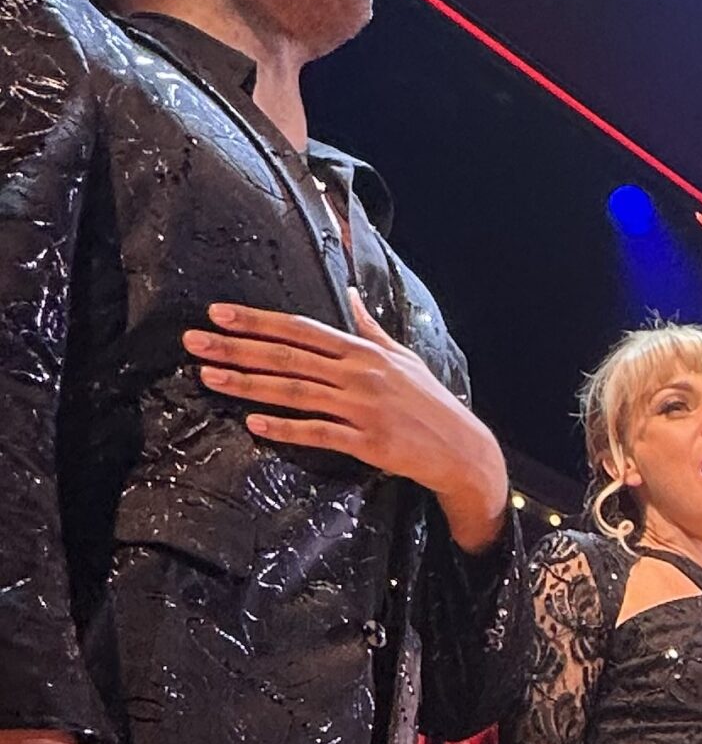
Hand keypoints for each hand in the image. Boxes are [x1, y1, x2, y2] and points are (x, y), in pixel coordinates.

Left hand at [186, 293, 508, 551]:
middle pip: (288, 357)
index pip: (301, 329)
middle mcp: (359, 375)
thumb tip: (351, 293)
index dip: (257, 321)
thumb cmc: (433, 404)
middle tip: (194, 342)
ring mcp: (363, 409)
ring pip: (295, 391)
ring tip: (209, 377)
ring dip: (248, 384)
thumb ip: (371, 327)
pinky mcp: (369, 443)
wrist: (464, 451)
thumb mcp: (405, 358)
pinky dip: (286, 429)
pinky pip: (319, 433)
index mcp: (364, 352)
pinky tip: (255, 424)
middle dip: (236, 348)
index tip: (218, 314)